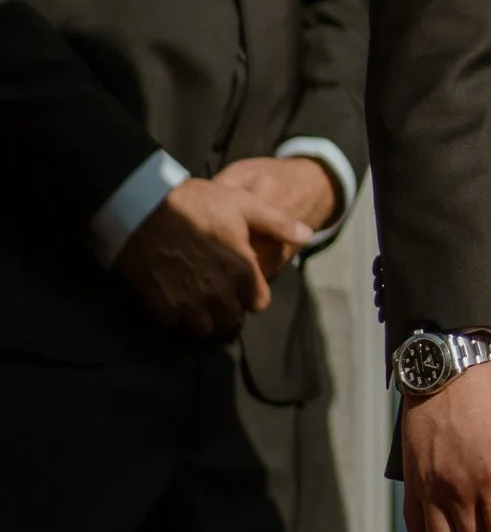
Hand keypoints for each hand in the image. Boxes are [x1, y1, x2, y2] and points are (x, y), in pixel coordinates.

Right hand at [116, 160, 329, 335]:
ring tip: (197, 298)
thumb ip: (278, 223)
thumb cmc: (197, 203)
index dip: (252, 294)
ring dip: (204, 317)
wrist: (142, 208)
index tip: (242, 283)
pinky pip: (175, 324)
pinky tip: (174, 296)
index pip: (258, 303)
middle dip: (229, 308)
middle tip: (219, 290)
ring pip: (204, 328)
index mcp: (242, 271)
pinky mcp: (161, 307)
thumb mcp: (243, 203)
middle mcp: (218, 294)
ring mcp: (188, 303)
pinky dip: (176, 315)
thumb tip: (308, 234)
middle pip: (231, 320)